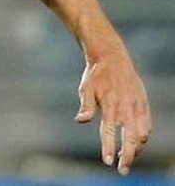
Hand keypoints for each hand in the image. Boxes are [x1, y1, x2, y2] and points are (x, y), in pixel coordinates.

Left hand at [75, 48, 151, 173]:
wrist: (112, 57)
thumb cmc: (96, 75)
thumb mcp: (86, 87)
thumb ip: (86, 106)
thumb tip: (81, 121)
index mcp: (109, 104)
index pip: (109, 131)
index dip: (109, 147)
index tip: (107, 161)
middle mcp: (125, 107)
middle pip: (130, 138)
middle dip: (127, 156)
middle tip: (122, 170)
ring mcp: (137, 106)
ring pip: (141, 135)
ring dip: (136, 149)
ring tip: (126, 157)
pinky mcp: (143, 104)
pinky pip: (147, 126)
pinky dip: (143, 138)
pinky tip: (136, 144)